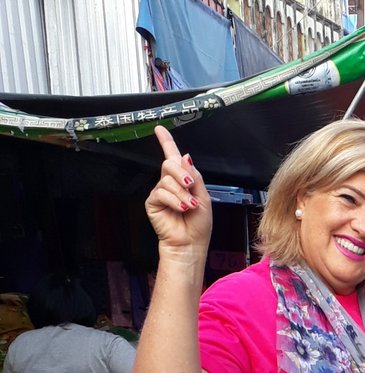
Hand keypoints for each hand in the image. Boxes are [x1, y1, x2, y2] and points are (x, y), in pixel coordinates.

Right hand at [145, 125, 211, 256]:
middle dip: (182, 174)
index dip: (166, 142)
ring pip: (167, 179)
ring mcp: (160, 192)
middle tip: (191, 186)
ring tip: (189, 206)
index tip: (159, 129)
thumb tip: (184, 155)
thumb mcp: (203, 196)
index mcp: (183, 180)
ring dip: (181, 193)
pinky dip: (174, 200)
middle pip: (170, 164)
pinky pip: (161, 192)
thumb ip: (193, 175)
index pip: (173, 157)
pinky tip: (181, 208)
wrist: (191, 243)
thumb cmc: (199, 224)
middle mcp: (170, 183)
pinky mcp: (152, 202)